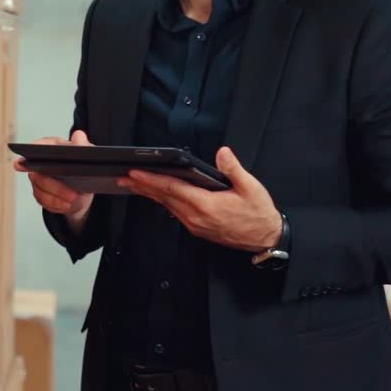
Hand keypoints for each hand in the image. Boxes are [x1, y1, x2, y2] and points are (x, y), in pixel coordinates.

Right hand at [14, 130, 93, 219]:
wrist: (85, 189)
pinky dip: (56, 205)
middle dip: (55, 187)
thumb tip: (79, 135)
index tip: (36, 154)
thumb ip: (84, 146)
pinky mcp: (39, 193)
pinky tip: (67, 206)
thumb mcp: (90, 156)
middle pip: (38, 174)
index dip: (37, 150)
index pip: (40, 146)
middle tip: (73, 194)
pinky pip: (43, 201)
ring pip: (40, 190)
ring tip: (73, 201)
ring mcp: (37, 178)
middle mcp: (40, 161)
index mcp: (52, 147)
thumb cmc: (84, 166)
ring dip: (57, 198)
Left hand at [118, 146, 282, 252]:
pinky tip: (156, 196)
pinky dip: (162, 202)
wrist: (266, 238)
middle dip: (142, 186)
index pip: (172, 189)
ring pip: (167, 206)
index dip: (152, 179)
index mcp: (206, 205)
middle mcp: (196, 217)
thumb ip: (233, 169)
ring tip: (134, 184)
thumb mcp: (251, 187)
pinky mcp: (197, 228)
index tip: (136, 172)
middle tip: (124, 177)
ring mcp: (195, 225)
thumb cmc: (259, 213)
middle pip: (164, 198)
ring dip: (150, 194)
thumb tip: (222, 152)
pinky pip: (175, 213)